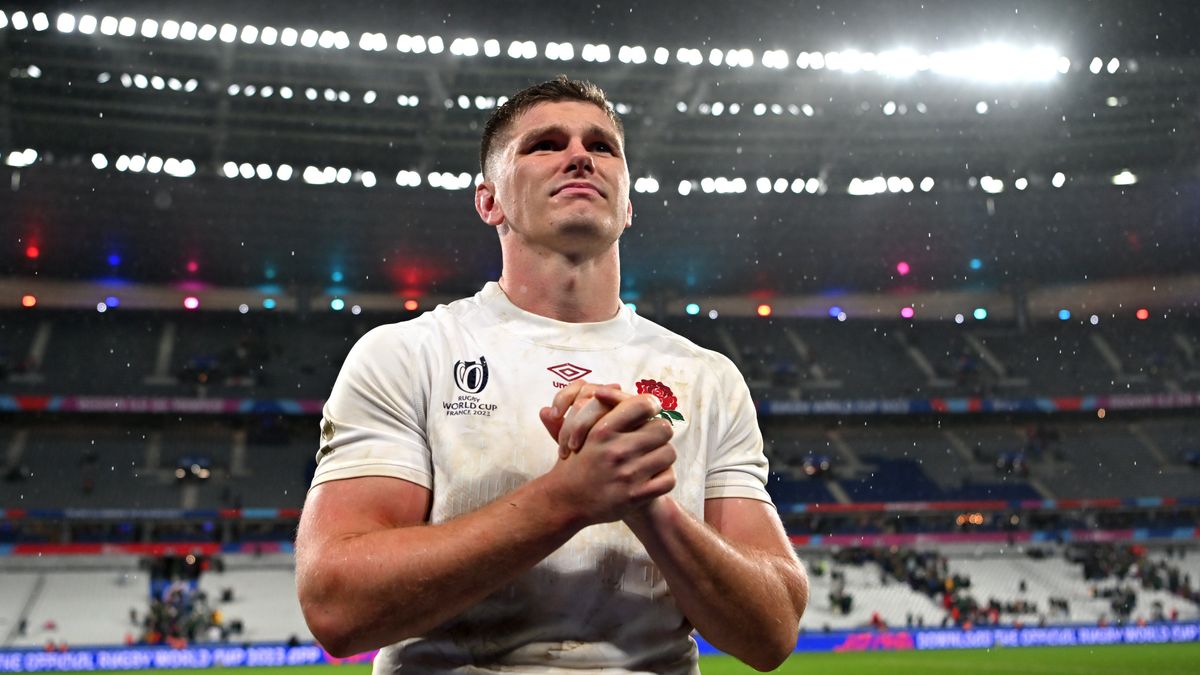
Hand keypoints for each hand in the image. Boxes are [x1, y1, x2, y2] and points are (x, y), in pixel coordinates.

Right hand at [540, 386, 677, 525]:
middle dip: (659, 433)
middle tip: (651, 439)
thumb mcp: (581, 432)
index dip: (652, 406)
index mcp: (602, 430)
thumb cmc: (577, 462)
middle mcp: (616, 450)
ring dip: (662, 456)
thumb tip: (614, 385)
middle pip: (663, 428)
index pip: (644, 405)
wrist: (565, 501)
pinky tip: (652, 477)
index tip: (650, 412)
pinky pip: (669, 479)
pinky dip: (664, 478)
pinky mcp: (635, 496)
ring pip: (669, 453)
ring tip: (651, 459)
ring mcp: (627, 474)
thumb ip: (601, 410)